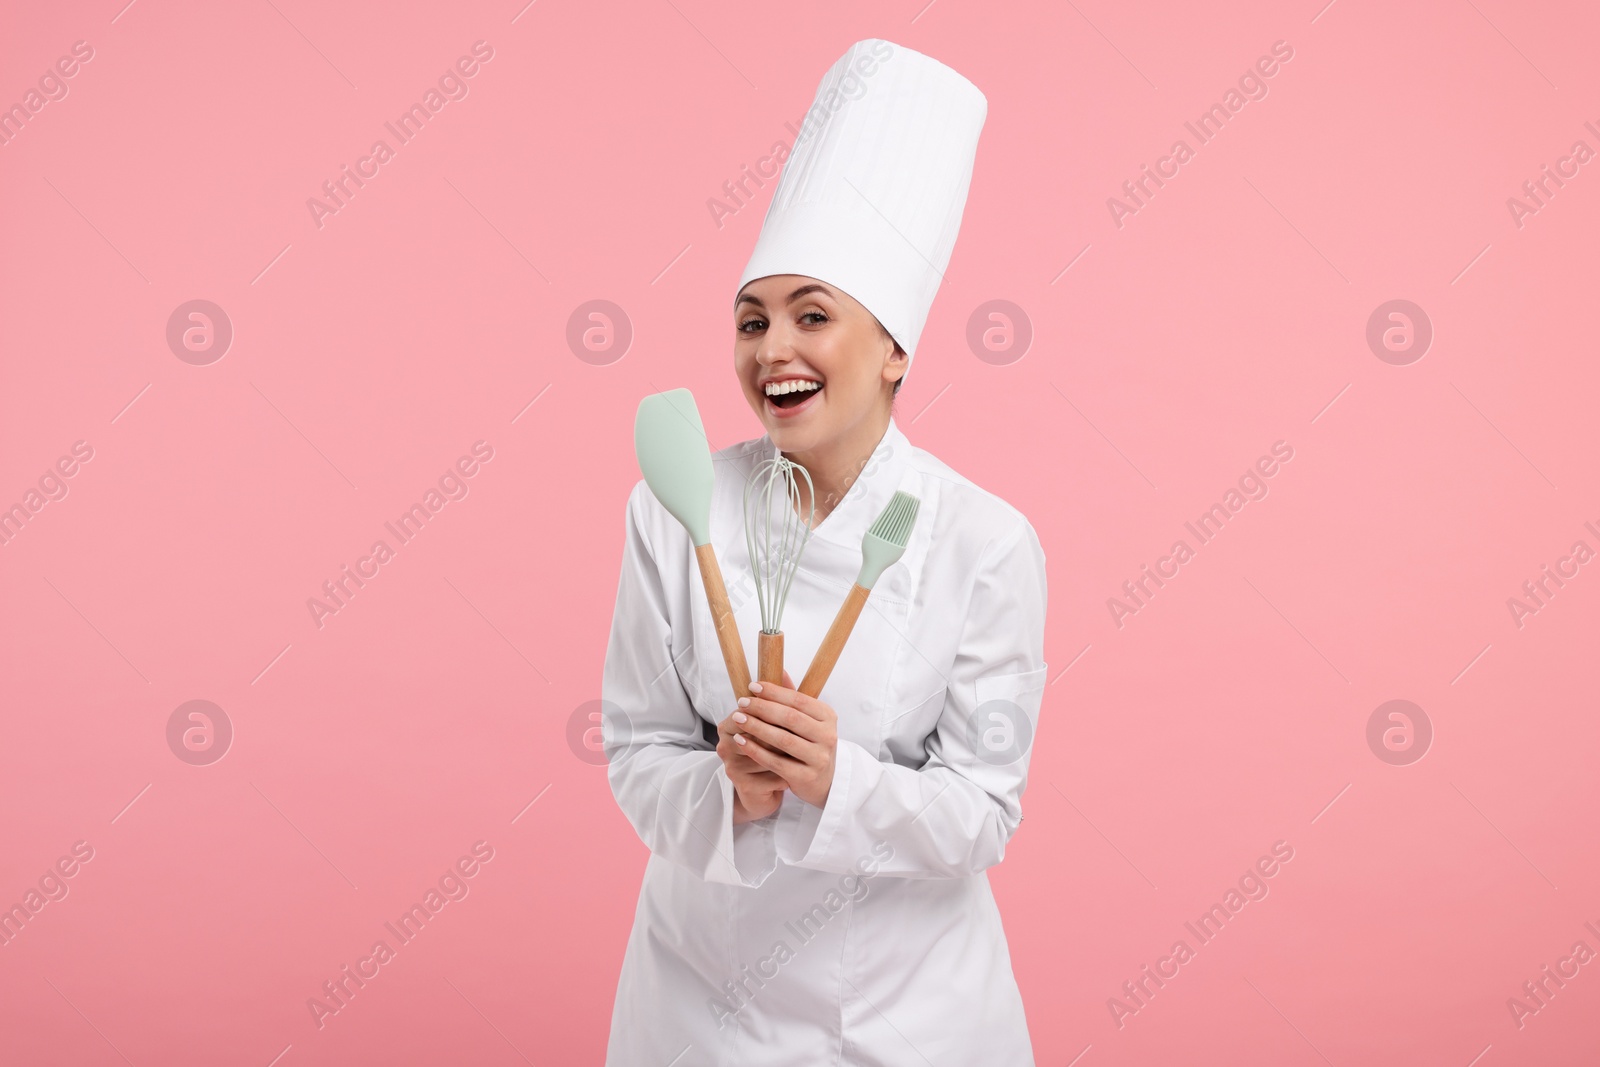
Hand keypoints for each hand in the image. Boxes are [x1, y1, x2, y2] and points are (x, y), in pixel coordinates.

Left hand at [719, 671, 837, 808]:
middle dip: (762, 708)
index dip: (774, 692)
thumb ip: (794, 697)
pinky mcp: (806, 777)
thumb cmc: (810, 744)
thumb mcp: (808, 720)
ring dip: (757, 727)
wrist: (824, 781)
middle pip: (790, 718)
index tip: (752, 686)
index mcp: (828, 717)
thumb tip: (780, 669)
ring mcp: (818, 758)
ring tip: (737, 718)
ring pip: (783, 739)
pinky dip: (756, 750)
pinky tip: (741, 740)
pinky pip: (776, 761)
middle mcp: (827, 736)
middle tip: (741, 702)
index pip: (798, 700)